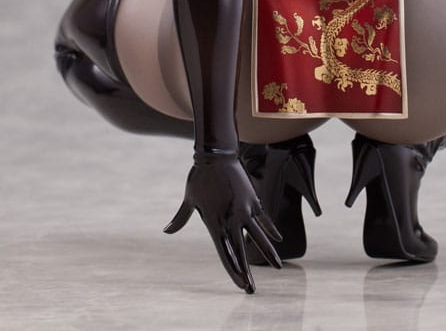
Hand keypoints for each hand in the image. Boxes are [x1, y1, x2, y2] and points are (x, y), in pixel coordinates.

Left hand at [164, 152, 281, 292]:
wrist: (217, 155)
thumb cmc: (200, 177)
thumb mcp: (189, 200)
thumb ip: (180, 218)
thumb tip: (167, 231)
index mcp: (215, 222)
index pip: (225, 253)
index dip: (232, 270)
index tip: (240, 285)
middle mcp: (232, 219)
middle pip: (242, 251)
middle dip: (247, 272)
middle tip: (252, 290)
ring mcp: (245, 210)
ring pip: (259, 236)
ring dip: (269, 252)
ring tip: (278, 267)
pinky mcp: (253, 200)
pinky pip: (264, 219)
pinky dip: (271, 230)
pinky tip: (278, 239)